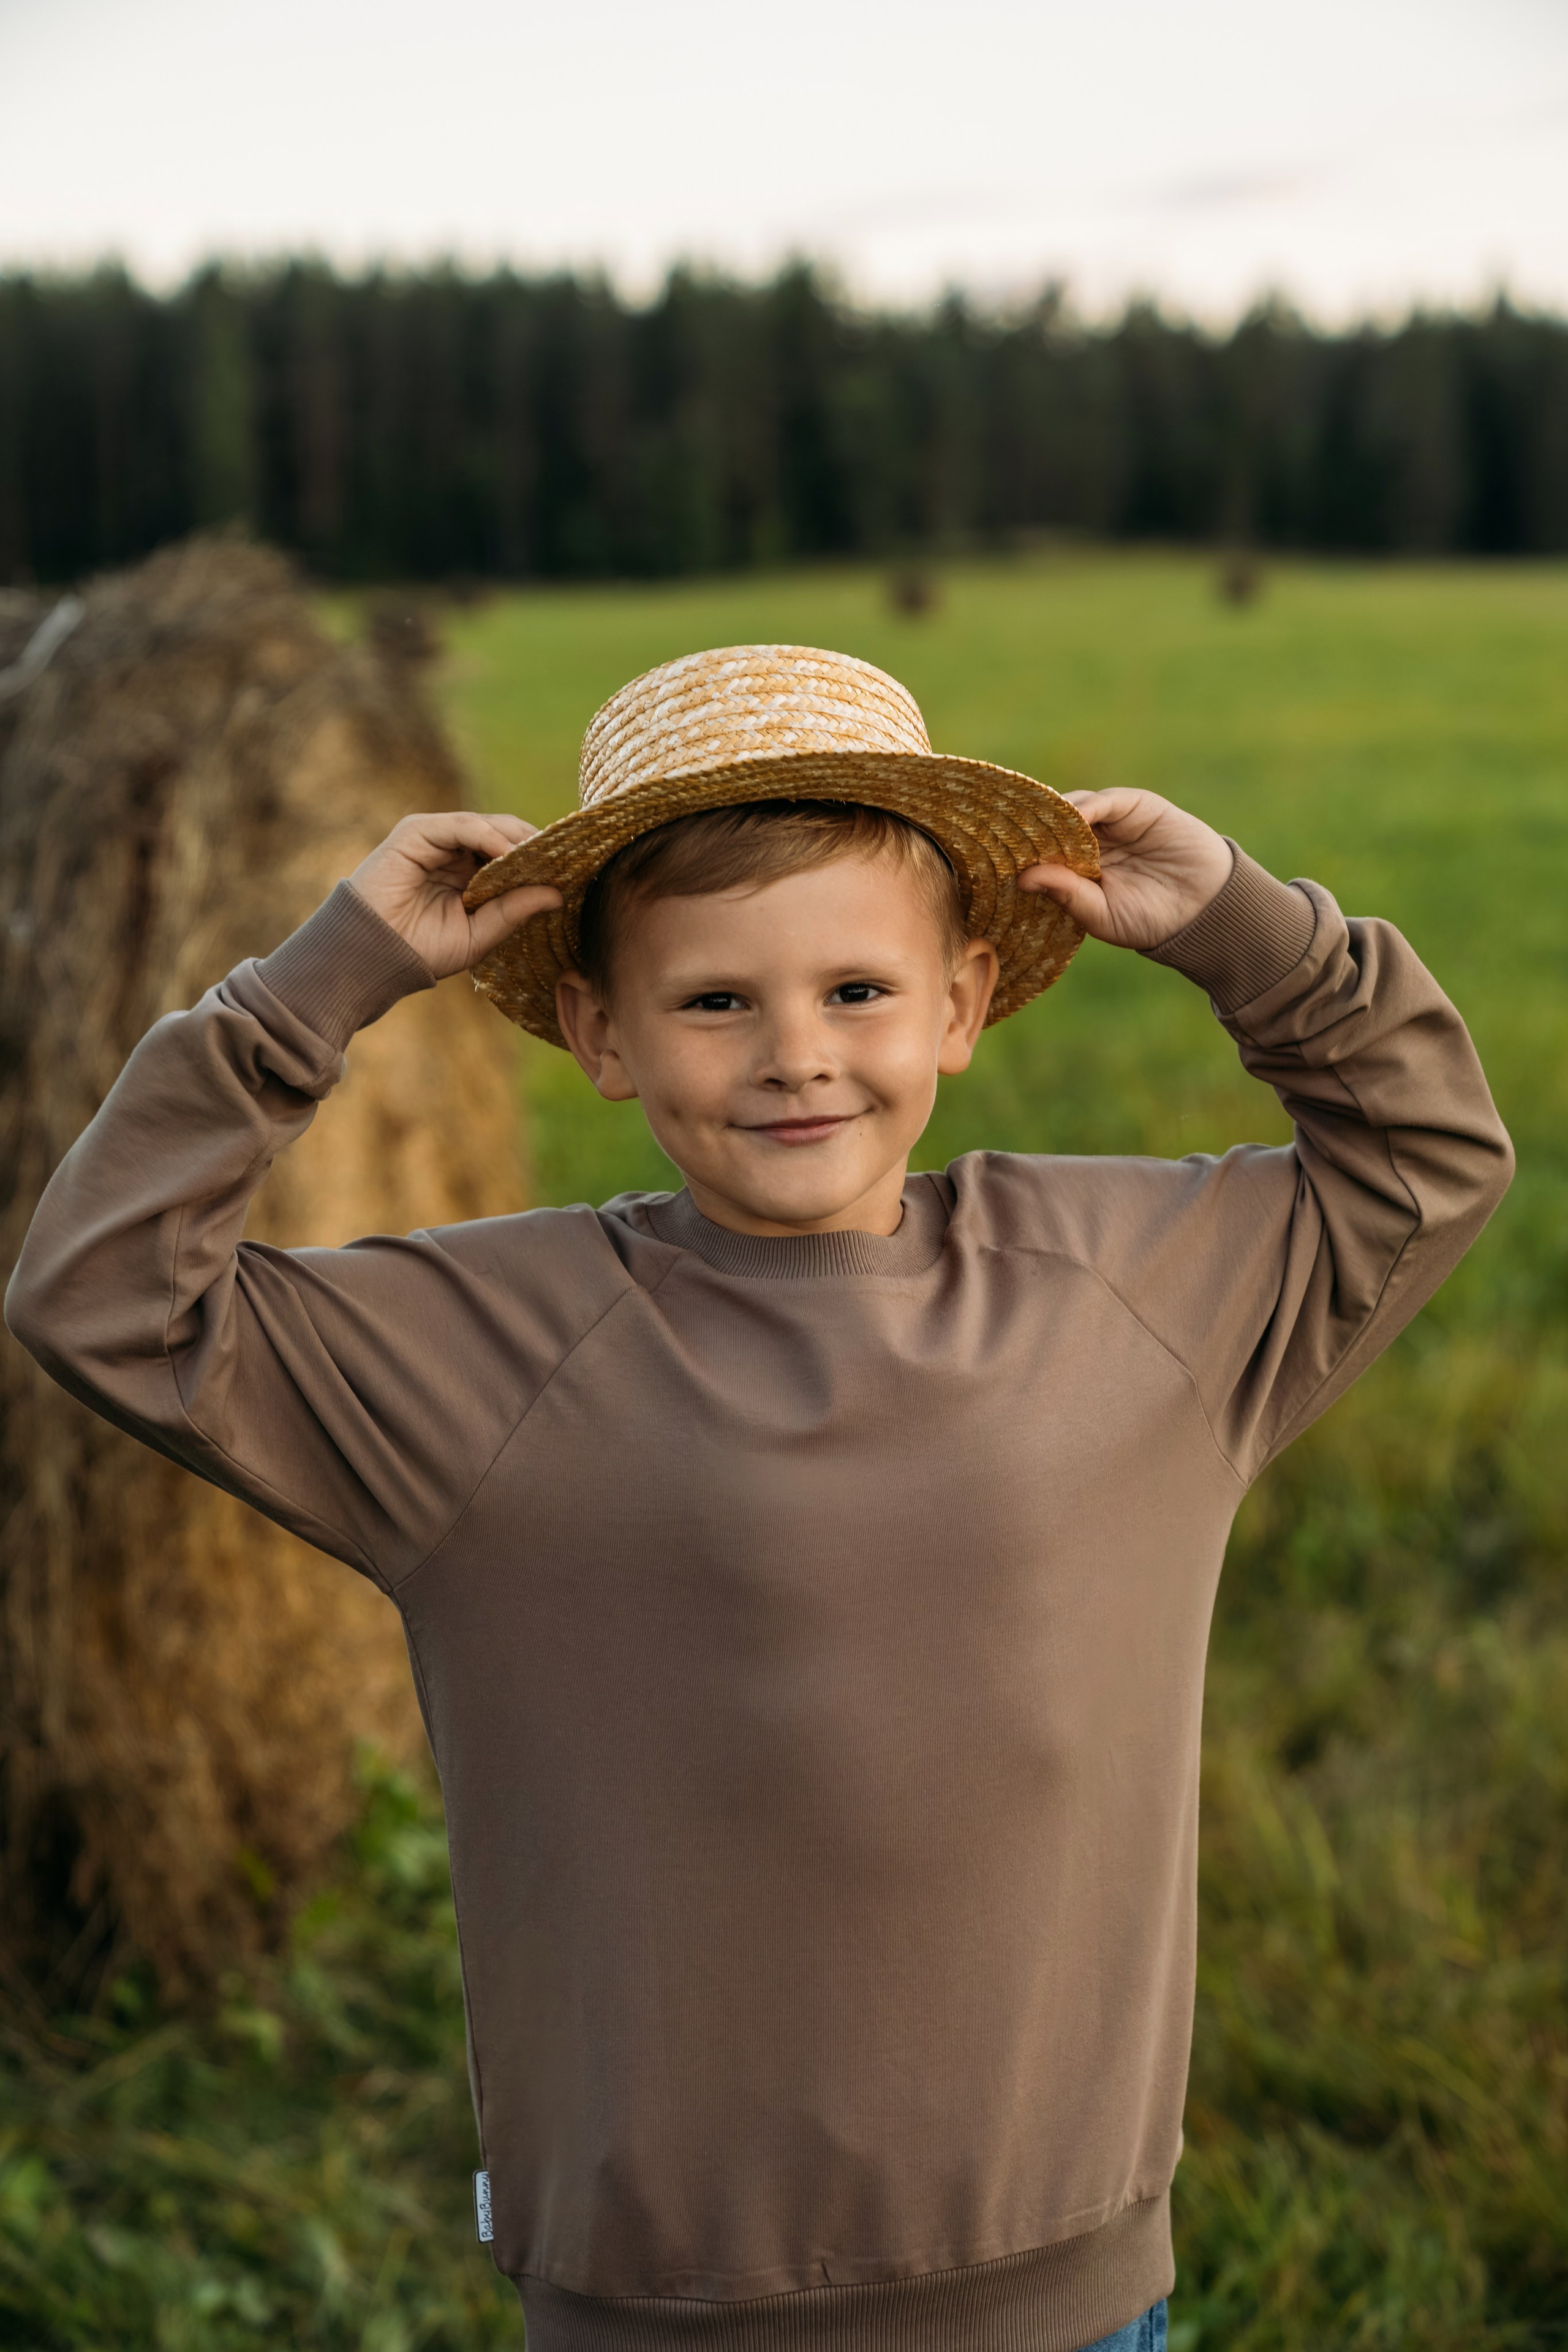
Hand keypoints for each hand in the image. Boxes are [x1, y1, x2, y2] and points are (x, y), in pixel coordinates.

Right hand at [348, 813, 561, 979]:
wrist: (373, 955)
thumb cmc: (421, 949)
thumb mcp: (480, 934)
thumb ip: (514, 911)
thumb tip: (558, 894)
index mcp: (469, 873)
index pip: (513, 855)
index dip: (540, 861)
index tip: (573, 872)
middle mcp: (454, 852)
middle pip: (506, 834)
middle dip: (535, 846)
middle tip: (565, 859)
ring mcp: (435, 838)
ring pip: (489, 825)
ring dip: (518, 840)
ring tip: (543, 857)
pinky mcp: (416, 832)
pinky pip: (461, 825)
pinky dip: (489, 835)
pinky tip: (510, 854)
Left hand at [1020, 790, 1231, 949]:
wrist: (1205, 908)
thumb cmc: (1149, 919)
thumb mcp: (1100, 914)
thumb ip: (1065, 893)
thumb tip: (1023, 877)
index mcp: (1076, 869)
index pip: (1039, 853)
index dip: (1019, 853)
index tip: (992, 858)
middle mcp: (1089, 842)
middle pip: (1049, 826)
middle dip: (1028, 830)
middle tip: (1000, 834)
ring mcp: (1111, 822)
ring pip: (1070, 809)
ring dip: (1051, 817)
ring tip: (1034, 829)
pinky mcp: (1135, 806)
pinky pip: (1103, 801)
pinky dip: (1083, 806)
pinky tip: (1070, 818)